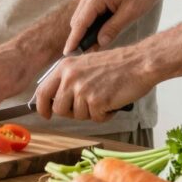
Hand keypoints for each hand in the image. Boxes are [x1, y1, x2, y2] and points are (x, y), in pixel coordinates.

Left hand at [34, 47, 155, 122]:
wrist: (139, 63)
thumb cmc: (117, 65)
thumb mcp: (85, 65)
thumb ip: (69, 79)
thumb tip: (56, 100)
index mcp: (65, 67)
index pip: (43, 91)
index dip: (42, 107)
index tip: (45, 114)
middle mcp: (70, 77)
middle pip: (58, 108)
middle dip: (71, 113)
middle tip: (87, 107)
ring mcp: (82, 90)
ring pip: (77, 115)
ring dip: (91, 112)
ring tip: (104, 98)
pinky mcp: (96, 101)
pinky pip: (95, 118)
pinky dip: (105, 115)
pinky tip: (112, 102)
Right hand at [64, 0, 162, 53]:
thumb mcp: (131, 12)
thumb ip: (113, 28)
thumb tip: (100, 43)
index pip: (80, 23)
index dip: (73, 40)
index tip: (67, 54)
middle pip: (77, 21)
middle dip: (79, 38)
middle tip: (87, 56)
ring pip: (81, 16)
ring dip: (85, 31)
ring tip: (93, 47)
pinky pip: (87, 11)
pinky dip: (90, 23)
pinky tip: (99, 33)